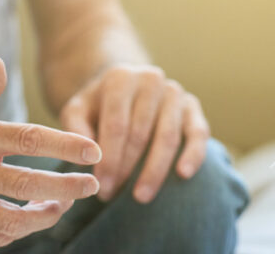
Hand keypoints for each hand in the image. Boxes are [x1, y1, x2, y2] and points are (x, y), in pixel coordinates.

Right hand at [0, 56, 102, 246]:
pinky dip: (20, 229)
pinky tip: (38, 212)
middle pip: (23, 185)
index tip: (94, 151)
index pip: (25, 140)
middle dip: (66, 187)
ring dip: (45, 216)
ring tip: (66, 202)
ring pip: (8, 220)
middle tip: (94, 184)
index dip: (64, 146)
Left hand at [58, 65, 208, 203]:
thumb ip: (75, 128)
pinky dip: (193, 154)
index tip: (101, 185)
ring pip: (168, 136)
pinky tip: (183, 174)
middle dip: (127, 168)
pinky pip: (198, 133)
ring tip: (141, 196)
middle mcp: (150, 80)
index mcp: (121, 78)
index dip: (109, 158)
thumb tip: (88, 154)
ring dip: (155, 169)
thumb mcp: (77, 110)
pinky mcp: (192, 106)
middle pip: (141, 132)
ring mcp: (175, 92)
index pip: (116, 124)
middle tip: (113, 195)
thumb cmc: (97, 106)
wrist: (125, 88)